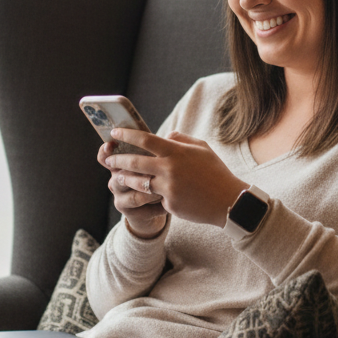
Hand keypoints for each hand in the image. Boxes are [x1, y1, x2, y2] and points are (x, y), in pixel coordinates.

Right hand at [97, 139, 168, 237]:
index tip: (111, 144)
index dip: (105, 150)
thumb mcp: (159, 161)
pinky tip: (168, 204)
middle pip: (117, 171)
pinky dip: (155, 204)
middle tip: (153, 168)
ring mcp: (120, 196)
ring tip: (166, 188)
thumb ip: (160, 149)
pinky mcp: (129, 212)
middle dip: (134, 168)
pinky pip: (140, 206)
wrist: (159, 207)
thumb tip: (171, 137)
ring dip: (150, 188)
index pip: (104, 155)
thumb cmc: (160, 178)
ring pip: (132, 188)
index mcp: (121, 163)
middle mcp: (116, 178)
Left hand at [102, 128, 245, 229]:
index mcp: (177, 152)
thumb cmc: (215, 172)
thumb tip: (165, 135)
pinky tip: (144, 194)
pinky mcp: (170, 205)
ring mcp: (168, 188)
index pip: (145, 139)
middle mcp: (170, 169)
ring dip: (125, 179)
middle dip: (118, 160)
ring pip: (138, 182)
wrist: (229, 201)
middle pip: (134, 162)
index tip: (114, 133)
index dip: (126, 135)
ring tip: (118, 176)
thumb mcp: (202, 148)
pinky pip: (154, 198)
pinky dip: (150, 195)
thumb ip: (181, 139)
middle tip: (108, 159)